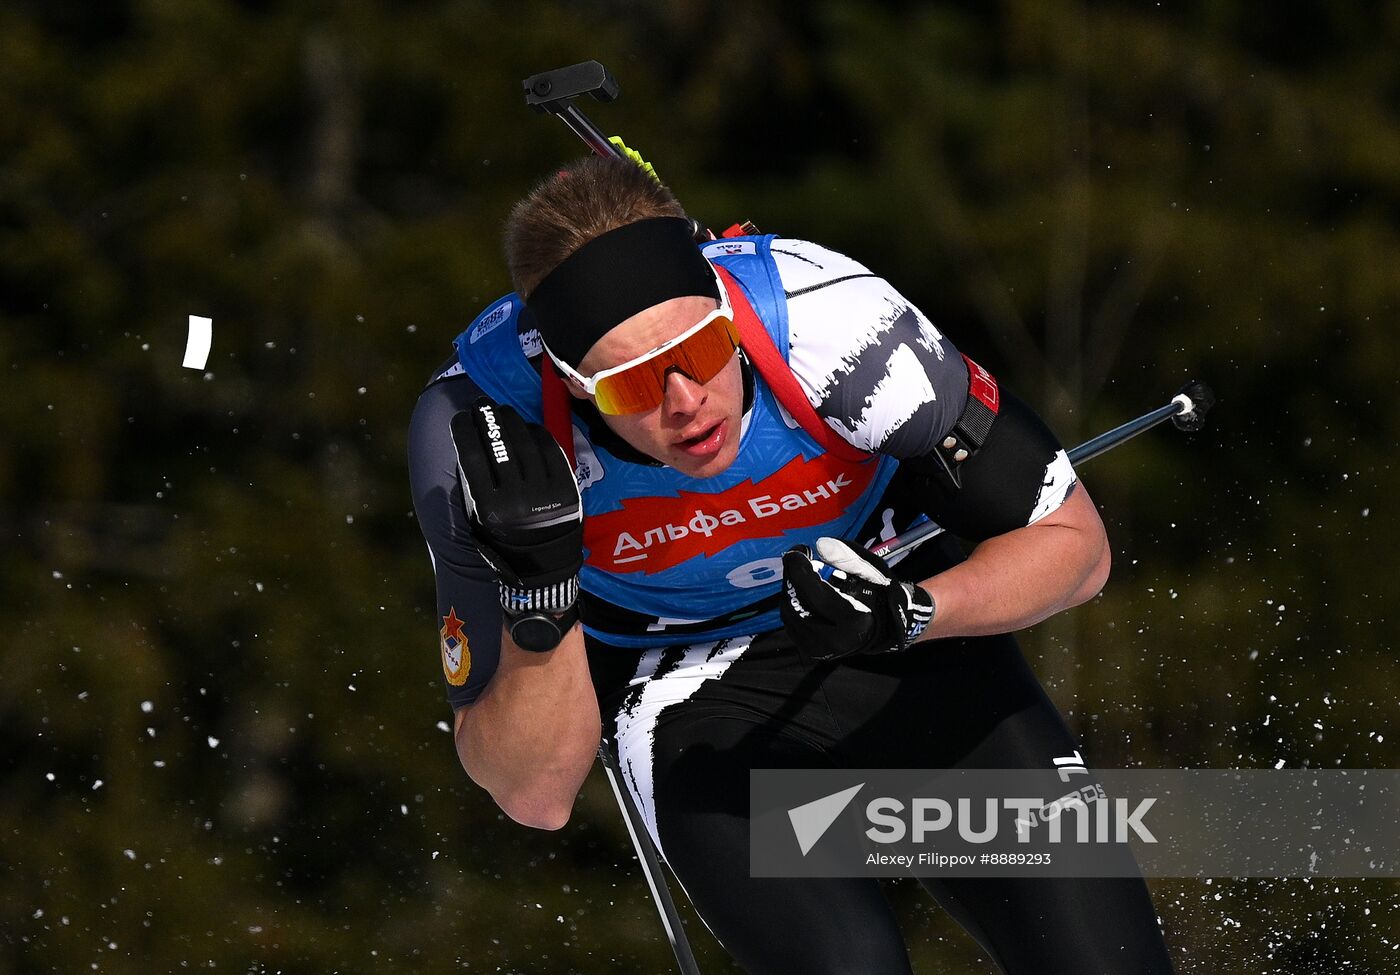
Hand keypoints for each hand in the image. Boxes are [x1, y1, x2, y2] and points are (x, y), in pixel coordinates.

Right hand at [451, 399, 582, 616]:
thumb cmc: (503, 541)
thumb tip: (469, 444)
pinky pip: (552, 452)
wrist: (542, 568)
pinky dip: (539, 435)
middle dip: (489, 419)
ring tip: (505, 413)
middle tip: (483, 406)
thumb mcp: (477, 520)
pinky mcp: (566, 490)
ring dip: (514, 422)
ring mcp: (544, 493)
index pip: (473, 456)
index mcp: (489, 508)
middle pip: (500, 444)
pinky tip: (530, 428)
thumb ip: (472, 486)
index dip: (465, 430)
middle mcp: (516, 499)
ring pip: (526, 444)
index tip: (462, 418)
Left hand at [780, 538, 934, 660]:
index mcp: (854, 623)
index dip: (801, 570)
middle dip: (794, 575)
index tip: (798, 550)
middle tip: (799, 557)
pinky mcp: (808, 649)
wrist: (883, 629)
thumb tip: (820, 545)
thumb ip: (846, 558)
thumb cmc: (878, 597)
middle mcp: (834, 641)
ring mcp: (819, 649)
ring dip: (791, 586)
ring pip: (789, 611)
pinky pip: (789, 620)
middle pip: (798, 603)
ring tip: (803, 572)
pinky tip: (802, 589)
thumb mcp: (871, 572)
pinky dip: (792, 600)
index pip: (816, 595)